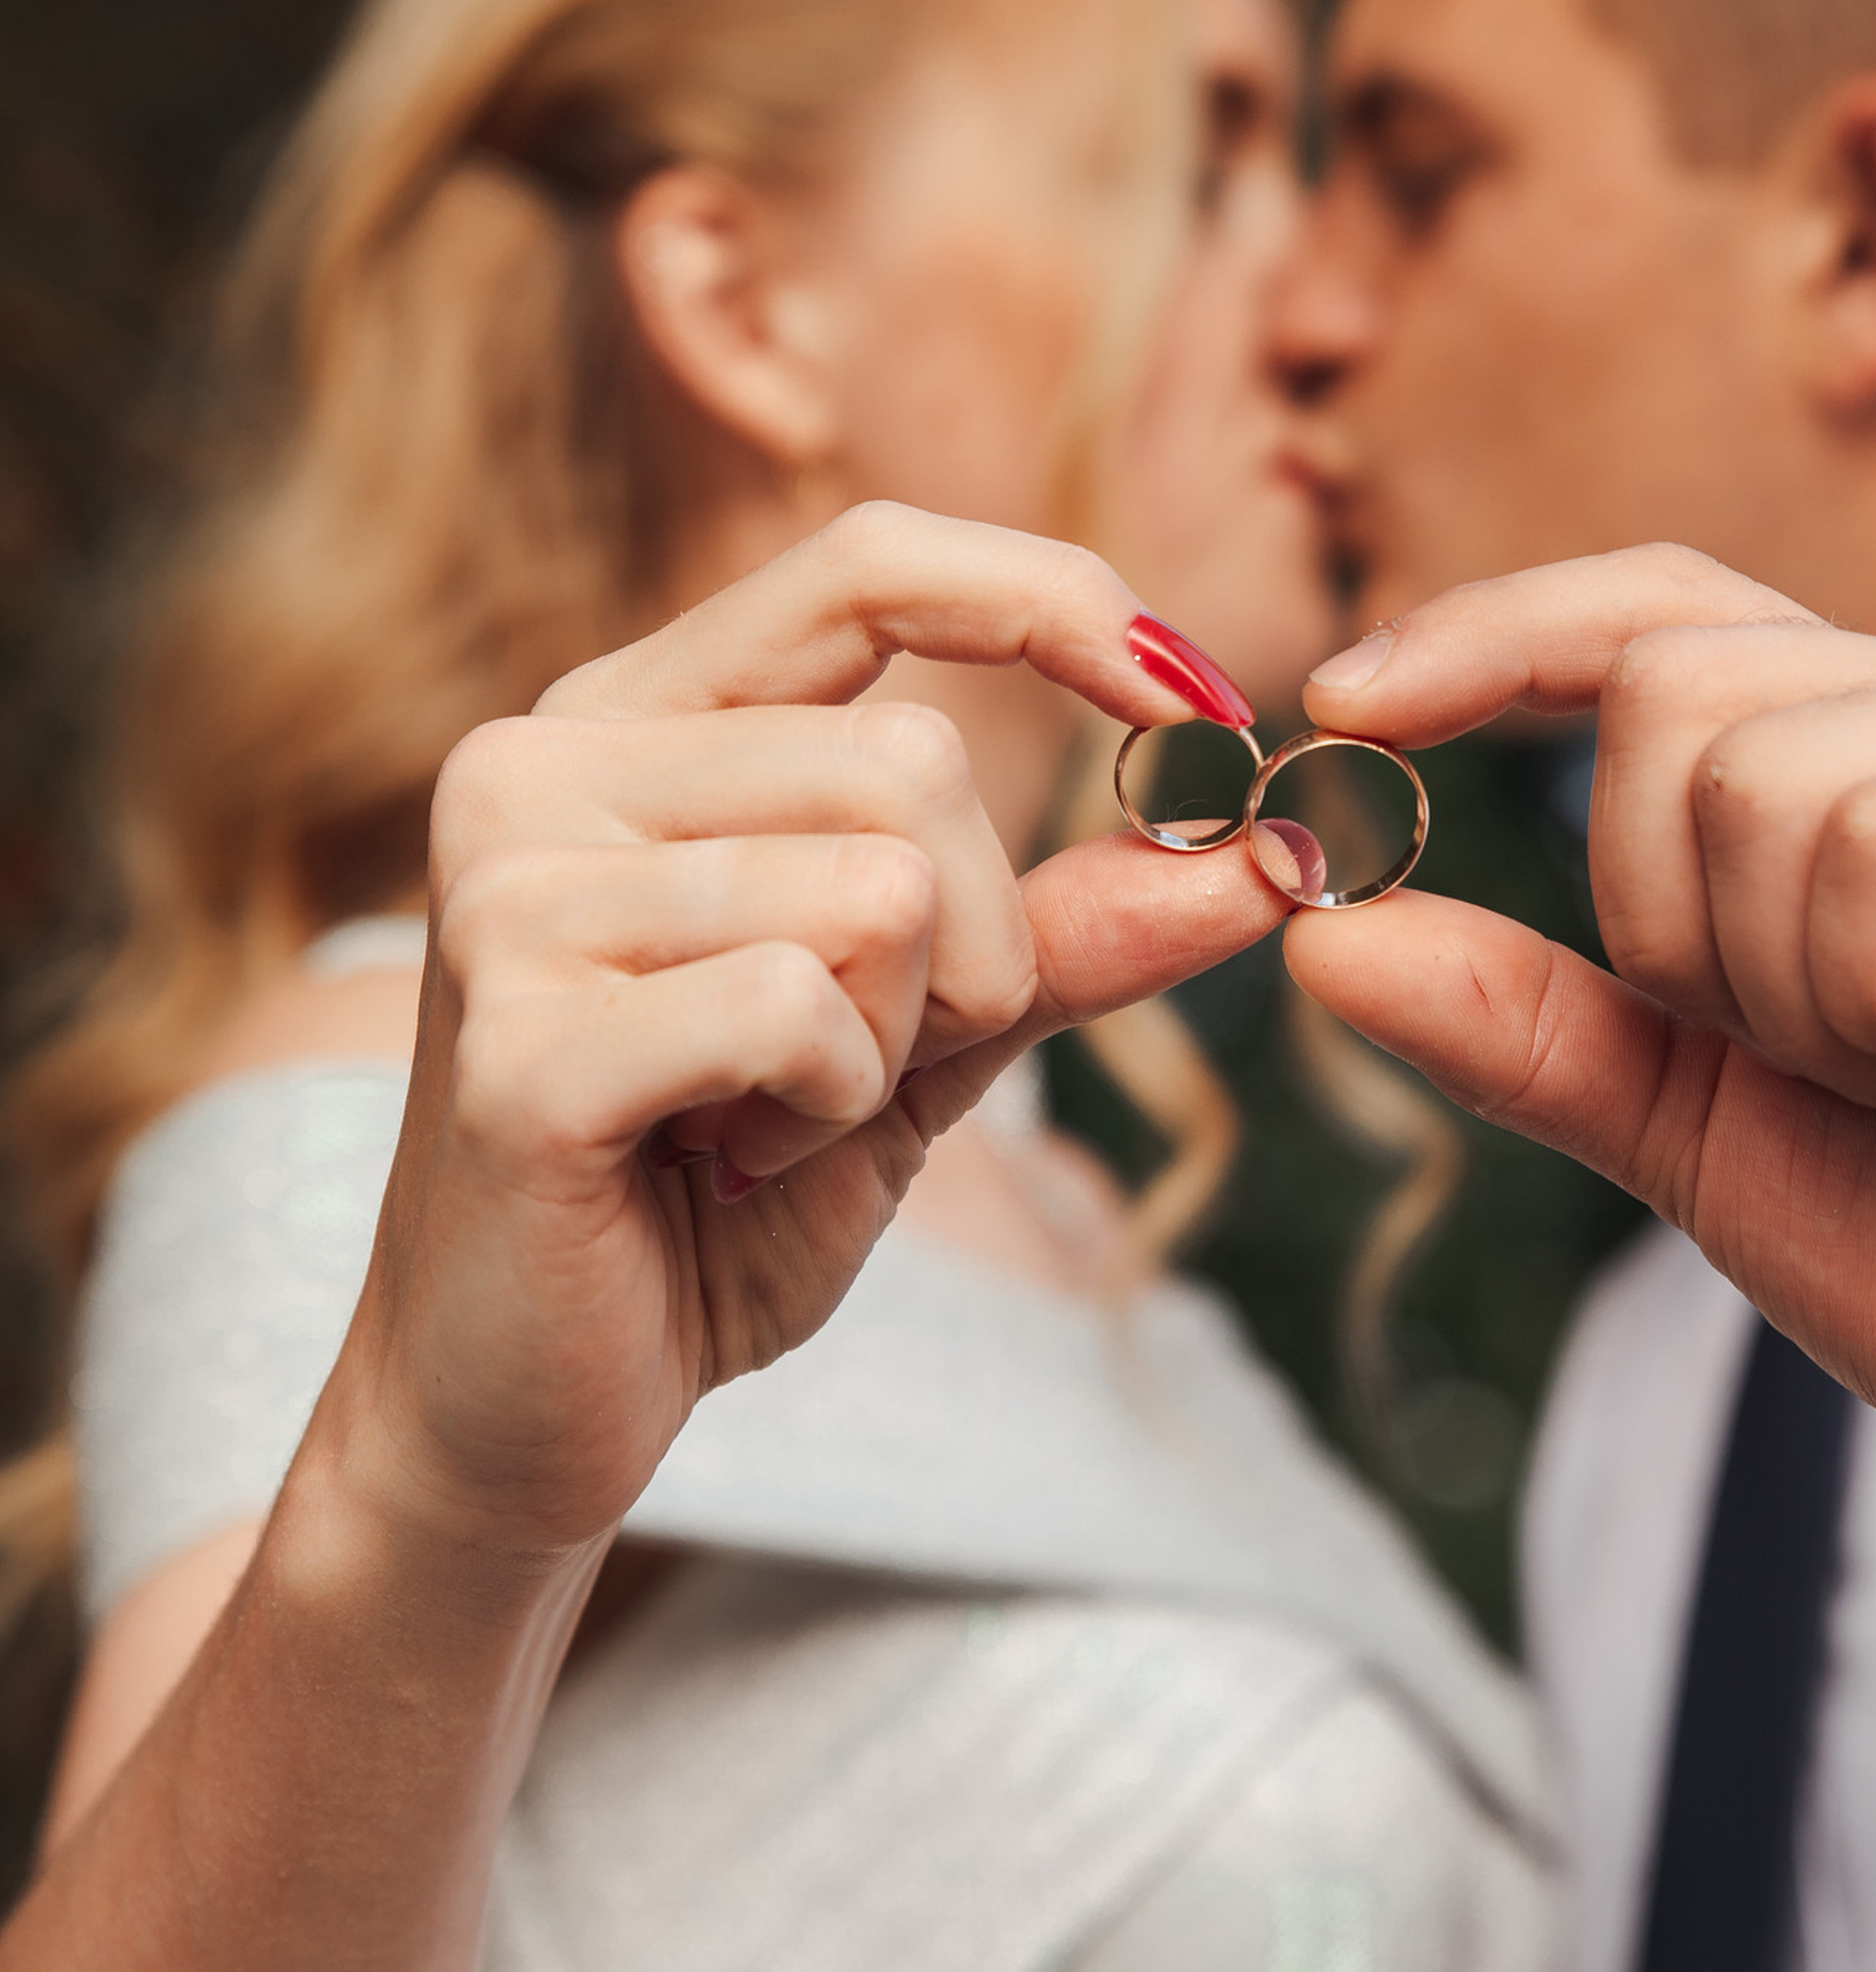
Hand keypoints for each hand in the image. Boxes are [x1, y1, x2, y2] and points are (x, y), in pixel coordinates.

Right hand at [323, 503, 1288, 1560]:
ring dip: (894, 1048)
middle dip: (977, 948)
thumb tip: (1271, 854)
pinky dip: (829, 1113)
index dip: (1058, 603)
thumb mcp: (926, 1039)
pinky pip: (804, 1012)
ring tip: (768, 1120)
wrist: (525, 1407)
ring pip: (882, 888)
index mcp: (639, 723)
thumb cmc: (717, 1198)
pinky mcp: (515, 1038)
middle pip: (919, 763)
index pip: (873, 564)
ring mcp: (510, 891)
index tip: (1206, 704)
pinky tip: (728, 1162)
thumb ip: (1069, 932)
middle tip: (867, 1064)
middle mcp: (545, 765)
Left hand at [1292, 546, 1875, 1597]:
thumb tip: (1325, 934)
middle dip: (1680, 933)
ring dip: (1804, 1001)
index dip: (1496, 634)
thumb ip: (1532, 1025)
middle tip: (1851, 1066)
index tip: (1346, 704)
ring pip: (1758, 777)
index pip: (1657, 613)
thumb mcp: (1701, 1131)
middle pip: (1671, 695)